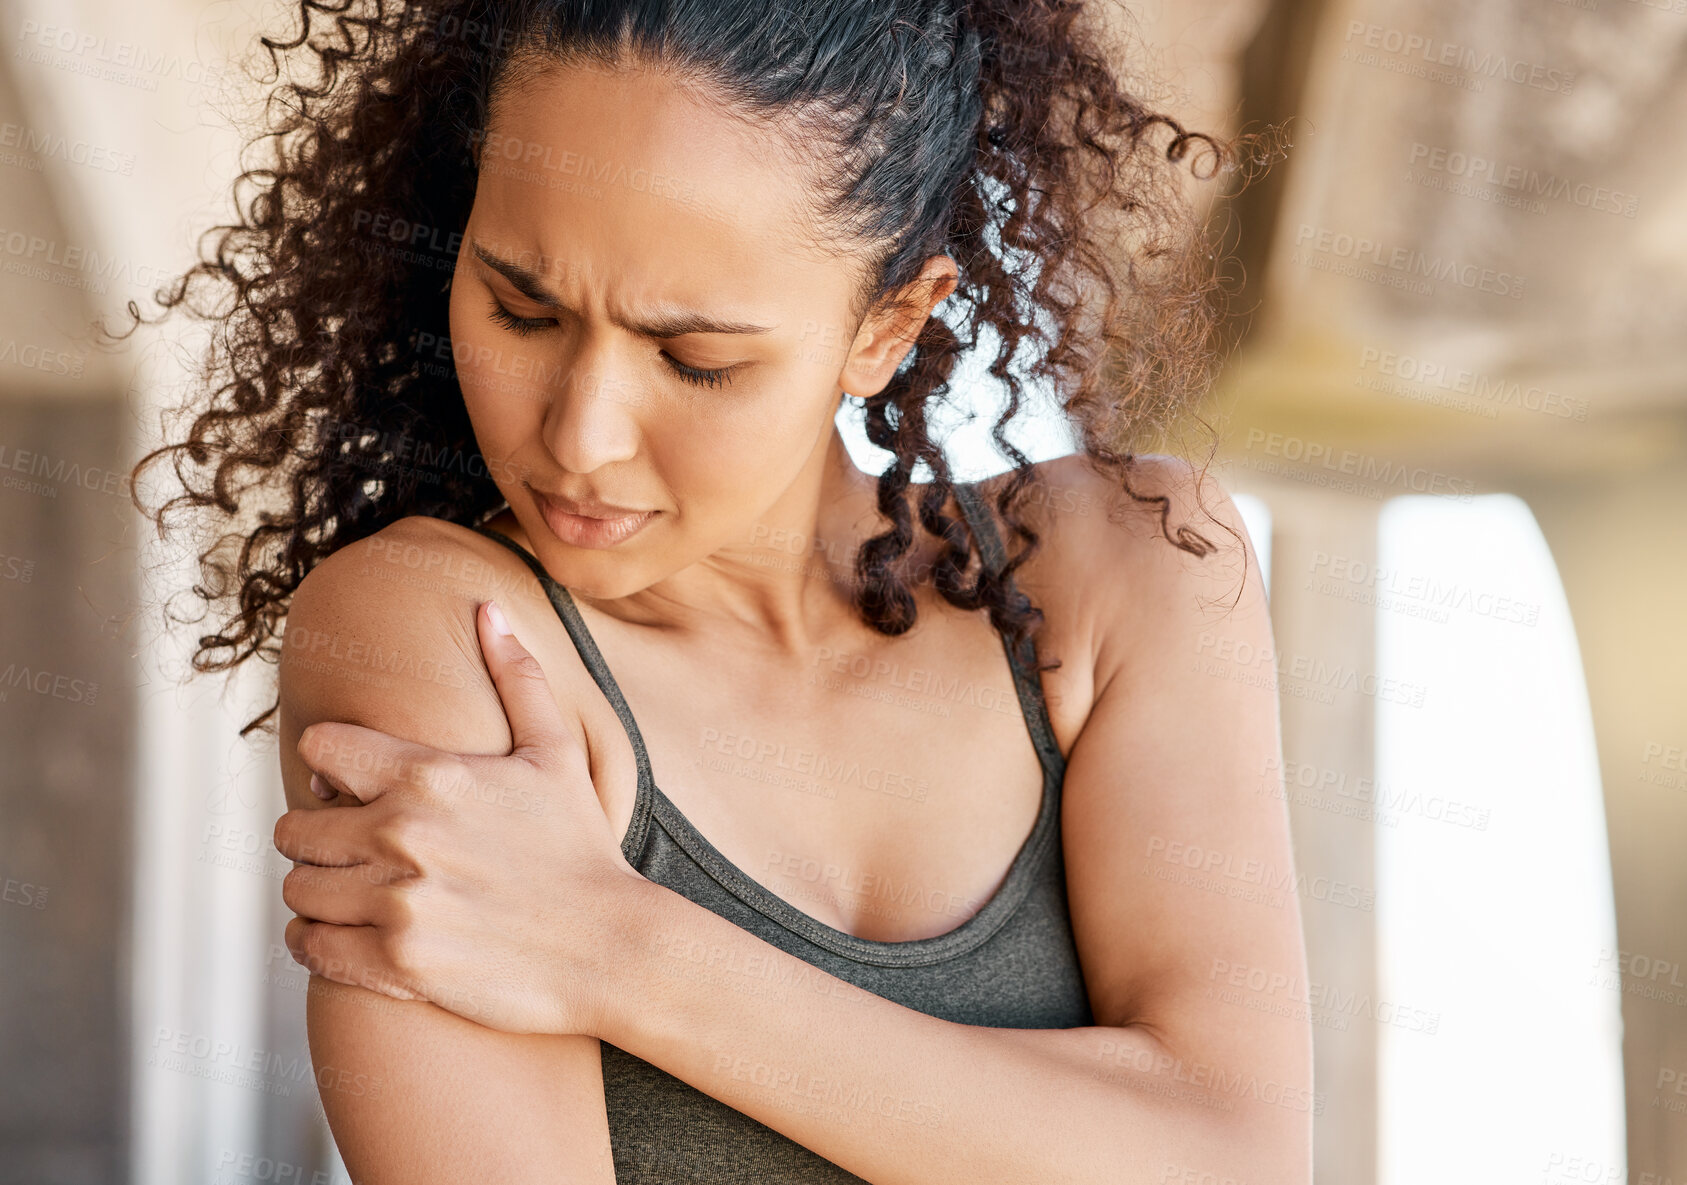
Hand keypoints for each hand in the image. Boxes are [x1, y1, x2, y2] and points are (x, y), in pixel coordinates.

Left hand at [274, 599, 645, 1036]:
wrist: (610, 944)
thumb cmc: (581, 849)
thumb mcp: (556, 754)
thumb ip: (516, 678)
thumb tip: (490, 609)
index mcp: (429, 775)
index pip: (319, 749)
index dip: (328, 766)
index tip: (348, 786)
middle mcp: (402, 834)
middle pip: (294, 828)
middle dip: (316, 835)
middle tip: (348, 848)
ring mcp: (397, 902)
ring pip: (298, 889)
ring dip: (317, 890)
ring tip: (350, 893)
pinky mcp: (397, 964)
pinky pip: (310, 947)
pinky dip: (317, 941)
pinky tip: (347, 935)